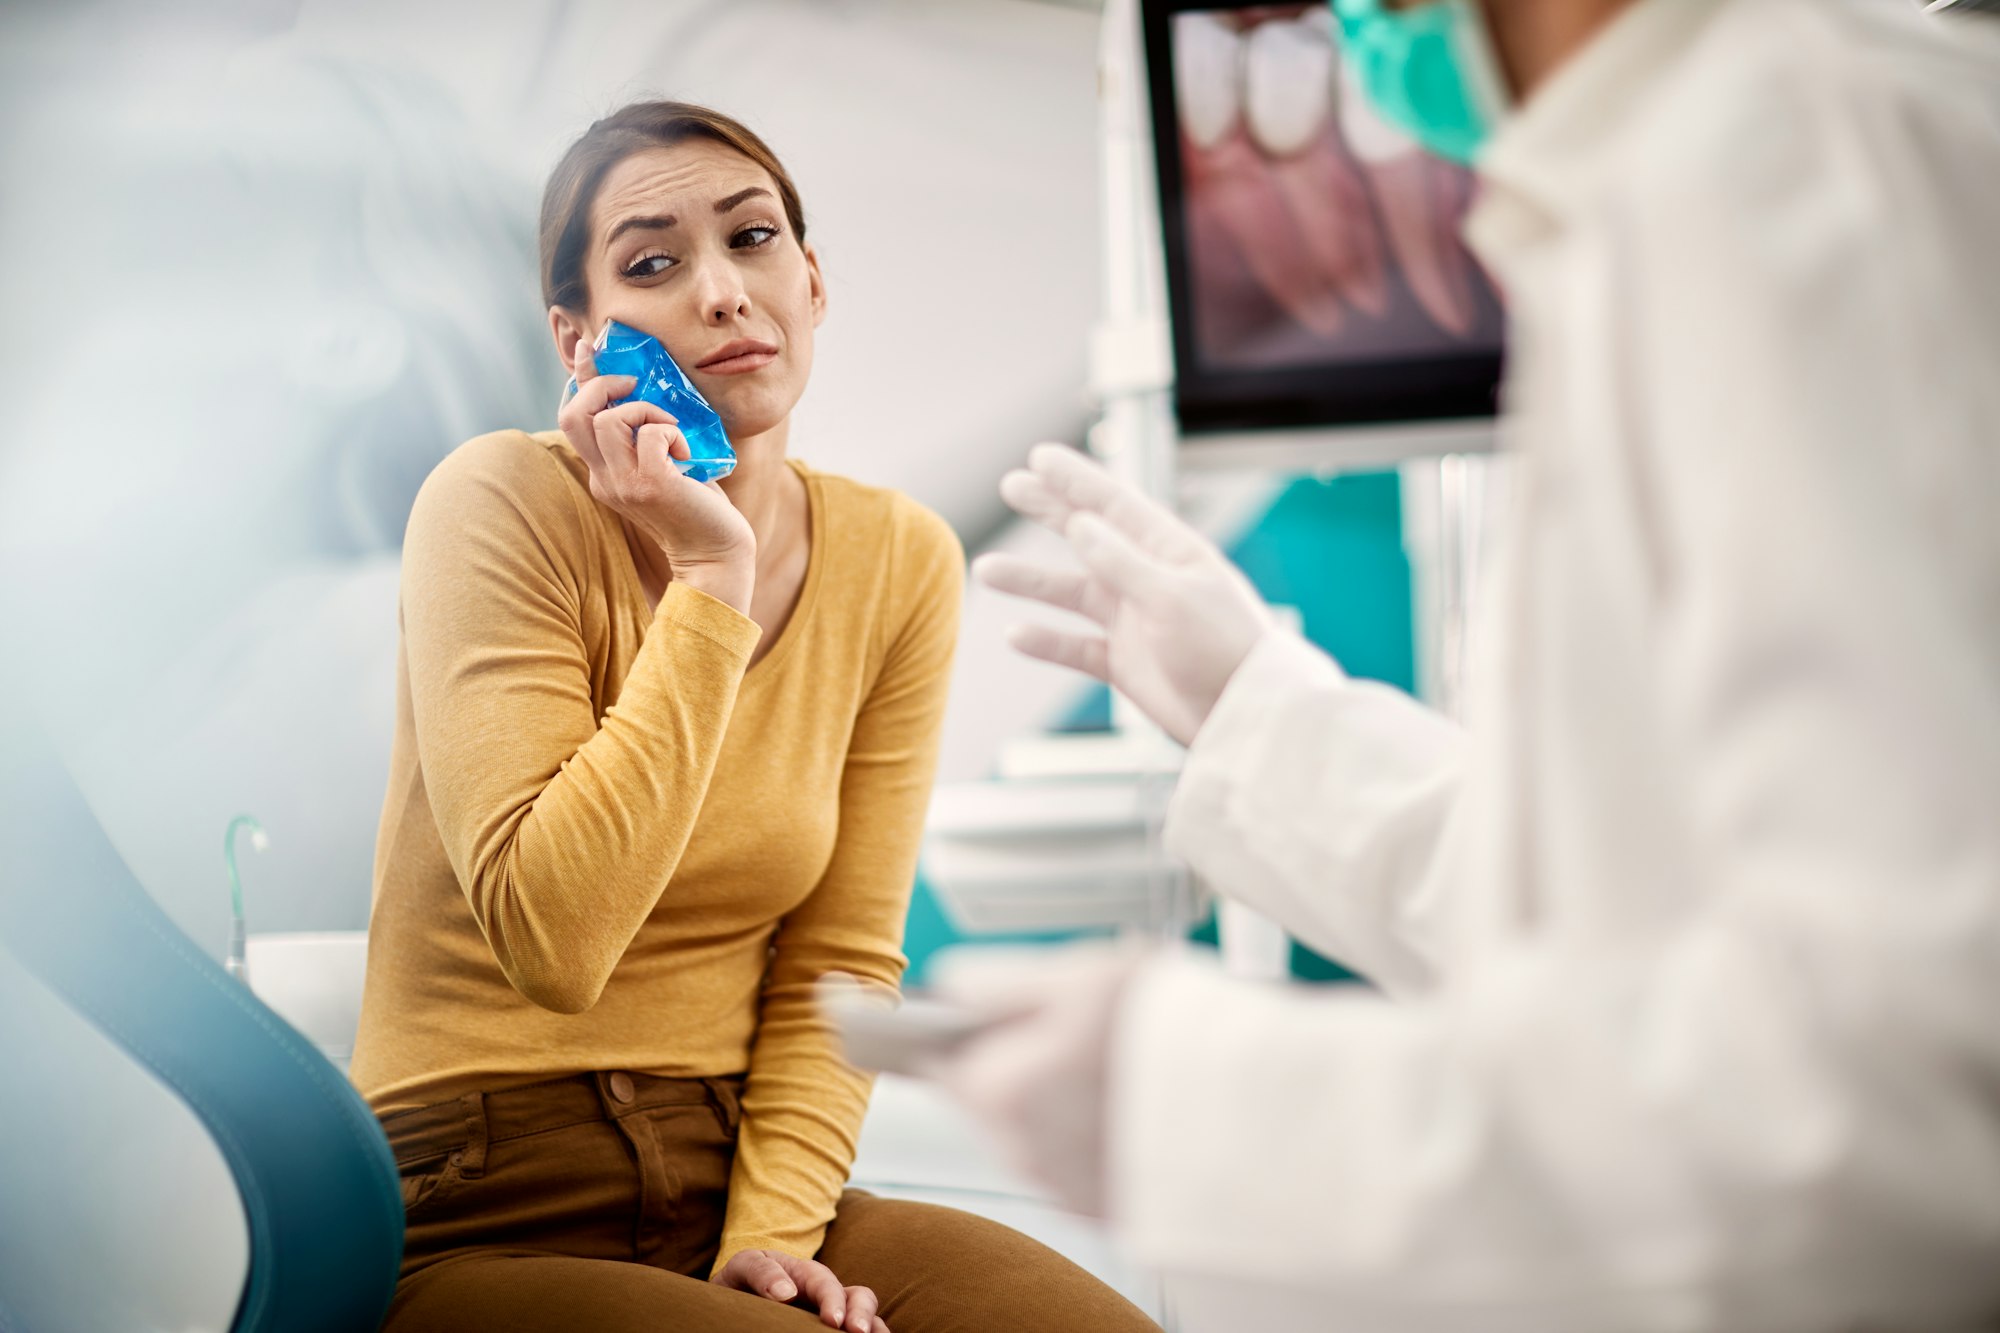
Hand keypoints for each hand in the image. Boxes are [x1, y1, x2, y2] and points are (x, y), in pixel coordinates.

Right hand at [559, 335, 754, 609]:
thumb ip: (645, 439)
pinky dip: (669, 430)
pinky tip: (686, 452)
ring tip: (670, 427)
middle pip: (572, 415)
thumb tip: (646, 393)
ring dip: (643, 409)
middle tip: (634, 385)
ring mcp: (624, 484)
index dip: (580, 380)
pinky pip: (650, 434)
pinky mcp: (650, 485)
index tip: (589, 349)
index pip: (572, 419)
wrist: (715, 555)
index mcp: (602, 474)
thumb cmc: (696, 509)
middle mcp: (604, 479)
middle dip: (600, 384)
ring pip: (607, 420)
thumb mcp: (662, 467)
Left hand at [710, 1248, 887, 1332]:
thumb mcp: (745, 1266)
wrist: (735, 1295)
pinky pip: (856, 1331)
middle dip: (862, 1313)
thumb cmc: (741, 1280)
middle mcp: (826, 1293)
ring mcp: (830, 1314)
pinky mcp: (828, 1329)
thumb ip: (761, 1272)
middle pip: (859, 1296)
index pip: (825, 1282)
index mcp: (805, 1273)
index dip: (832, 1299)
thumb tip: (786, 1293)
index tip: (833, 1321)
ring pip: (866, 1315)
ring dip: (874, 1327)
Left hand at [922, 943, 1147, 1217]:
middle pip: (992, 1092)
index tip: (941, 1016)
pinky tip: (1138, 1100)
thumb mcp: (1080, 975)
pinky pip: (1081, 1157)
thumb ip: (997, 981)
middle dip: (1018, 1058)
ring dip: (1059, 1094)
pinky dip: (1097, 1130)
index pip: (936, 1057)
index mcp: (999, 1090)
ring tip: (1118, 1059)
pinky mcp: (1108, 1208)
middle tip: (1077, 1023)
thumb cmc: (1173, 1037)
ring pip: (1036, 1126)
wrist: (1264, 1115)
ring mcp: (1065, 1185)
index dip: (950, 1028)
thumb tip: (948, 987)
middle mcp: (1022, 1151)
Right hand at [973, 443, 1276, 745]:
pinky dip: (1046, 642)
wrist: (1244, 715)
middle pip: (1088, 536)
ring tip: (987, 569)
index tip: (1039, 457)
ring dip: (1031, 580)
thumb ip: (1122, 561)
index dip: (1076, 479)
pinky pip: (1075, 647)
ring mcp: (1134, 620)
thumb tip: (1079, 524)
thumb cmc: (1224, 647)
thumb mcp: (1171, 596)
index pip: (1115, 504)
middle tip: (1010, 486)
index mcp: (1169, 551)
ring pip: (1071, 592)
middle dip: (1050, 510)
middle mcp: (1147, 579)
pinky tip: (1016, 634)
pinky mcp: (1124, 663)